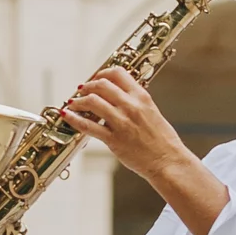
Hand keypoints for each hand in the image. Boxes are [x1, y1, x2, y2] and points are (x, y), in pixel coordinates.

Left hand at [60, 66, 197, 181]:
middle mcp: (131, 106)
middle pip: (102, 85)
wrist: (168, 161)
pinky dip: (74, 119)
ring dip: (78, 101)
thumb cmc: (163, 140)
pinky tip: (68, 116)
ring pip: (92, 102)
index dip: (102, 73)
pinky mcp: (114, 140)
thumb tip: (119, 96)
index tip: (96, 78)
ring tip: (73, 104)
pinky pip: (88, 126)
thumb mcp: (152, 112)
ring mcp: (121, 122)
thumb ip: (135, 102)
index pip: (118, 73)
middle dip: (87, 86)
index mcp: (142, 97)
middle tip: (81, 91)